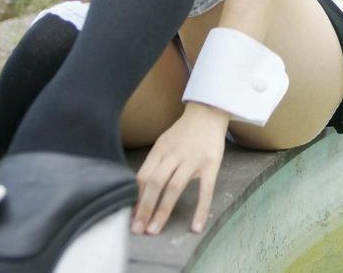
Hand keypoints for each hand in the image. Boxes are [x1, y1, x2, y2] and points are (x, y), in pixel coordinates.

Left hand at [132, 103, 230, 235]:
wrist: (208, 112)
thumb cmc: (183, 133)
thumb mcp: (164, 143)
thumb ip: (154, 165)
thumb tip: (140, 194)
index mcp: (160, 149)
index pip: (143, 176)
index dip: (136, 198)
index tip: (131, 218)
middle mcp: (174, 154)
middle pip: (155, 182)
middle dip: (144, 208)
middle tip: (137, 230)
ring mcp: (193, 159)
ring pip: (174, 187)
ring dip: (163, 210)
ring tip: (154, 230)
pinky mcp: (211, 163)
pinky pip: (206, 189)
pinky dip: (200, 209)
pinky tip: (195, 227)